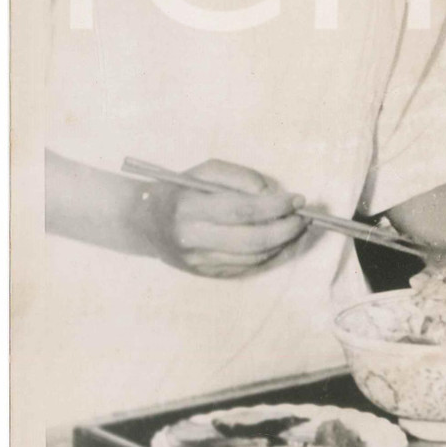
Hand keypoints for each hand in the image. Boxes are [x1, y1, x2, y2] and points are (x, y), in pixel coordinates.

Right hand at [139, 159, 308, 278]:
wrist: (142, 222)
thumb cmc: (179, 190)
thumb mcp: (202, 172)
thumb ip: (237, 176)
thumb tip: (268, 192)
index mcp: (189, 208)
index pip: (241, 210)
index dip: (274, 207)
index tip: (297, 199)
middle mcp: (192, 239)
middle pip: (250, 241)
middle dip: (284, 230)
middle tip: (303, 218)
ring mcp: (198, 262)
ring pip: (251, 258)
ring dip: (281, 244)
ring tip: (295, 227)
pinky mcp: (204, 274)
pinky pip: (244, 268)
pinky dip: (267, 255)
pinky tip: (278, 241)